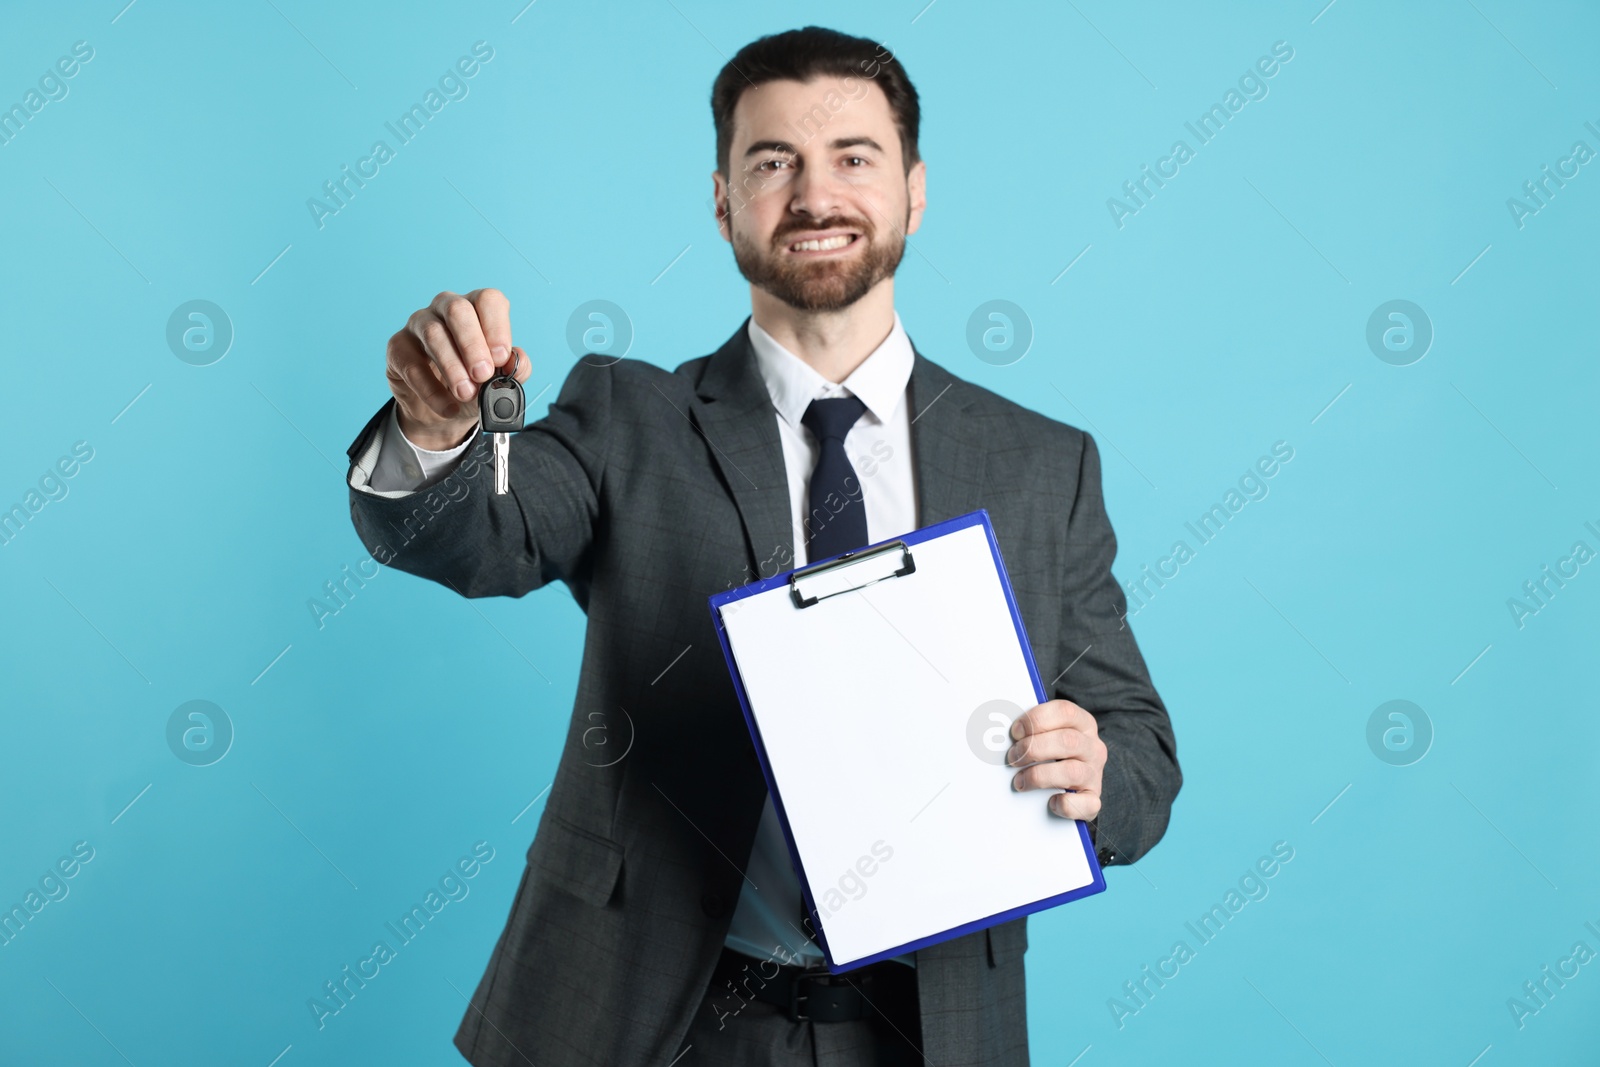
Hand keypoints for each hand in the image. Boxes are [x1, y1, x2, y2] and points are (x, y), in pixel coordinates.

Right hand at [386, 288, 531, 450]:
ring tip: (466, 394)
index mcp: (478, 309)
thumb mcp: (500, 380)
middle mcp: (447, 308)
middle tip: (483, 375)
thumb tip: (517, 362)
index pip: (489, 300)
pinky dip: (432, 390)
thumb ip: (515, 369)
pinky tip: (448, 406)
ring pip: (433, 333)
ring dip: (452, 367)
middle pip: (458, 310)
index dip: (496, 327)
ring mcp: (419, 324)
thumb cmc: (476, 384)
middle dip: (472, 344)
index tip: (501, 358)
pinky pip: (412, 364)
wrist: (445, 410)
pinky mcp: (398, 347)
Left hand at [1005, 699, 1105, 821]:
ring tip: (1020, 781)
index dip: (1037, 720)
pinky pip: (1086, 803)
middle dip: (1033, 749)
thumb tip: (1000, 733)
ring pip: (1072, 771)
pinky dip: (1065, 804)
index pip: (1065, 712)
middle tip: (1013, 758)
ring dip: (1039, 776)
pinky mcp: (1093, 799)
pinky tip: (1050, 802)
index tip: (1015, 732)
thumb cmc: (1052, 754)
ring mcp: (1094, 773)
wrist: (1072, 785)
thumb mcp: (1047, 735)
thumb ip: (1032, 730)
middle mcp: (1093, 747)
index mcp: (1082, 724)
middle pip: (1067, 741)